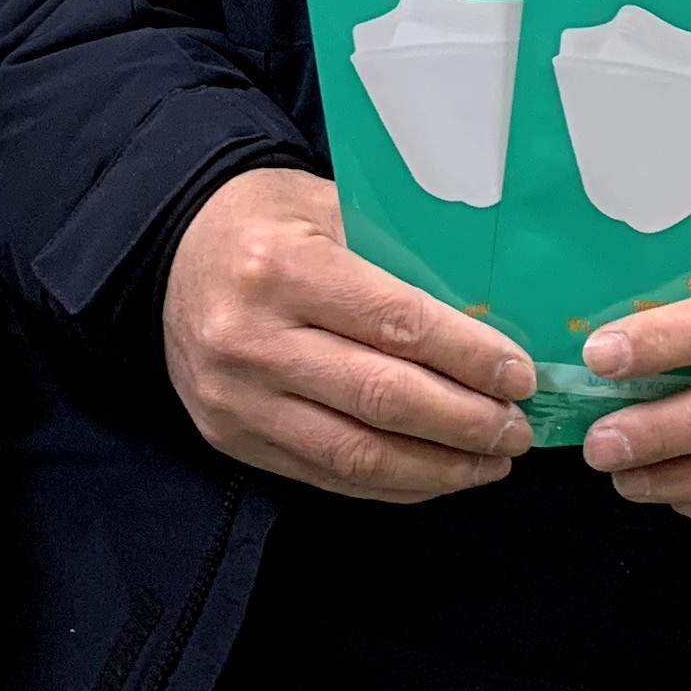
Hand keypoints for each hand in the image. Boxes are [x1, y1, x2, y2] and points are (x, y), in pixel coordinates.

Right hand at [161, 169, 531, 501]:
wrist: (170, 251)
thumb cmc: (266, 221)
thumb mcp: (327, 207)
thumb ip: (398, 257)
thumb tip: (490, 315)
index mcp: (281, 267)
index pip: (395, 324)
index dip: (467, 358)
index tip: (519, 376)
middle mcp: (251, 338)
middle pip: (381, 398)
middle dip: (465, 422)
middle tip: (517, 429)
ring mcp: (236, 398)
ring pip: (356, 455)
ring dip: (437, 467)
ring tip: (490, 461)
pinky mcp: (231, 437)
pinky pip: (326, 476)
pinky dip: (392, 483)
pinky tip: (435, 473)